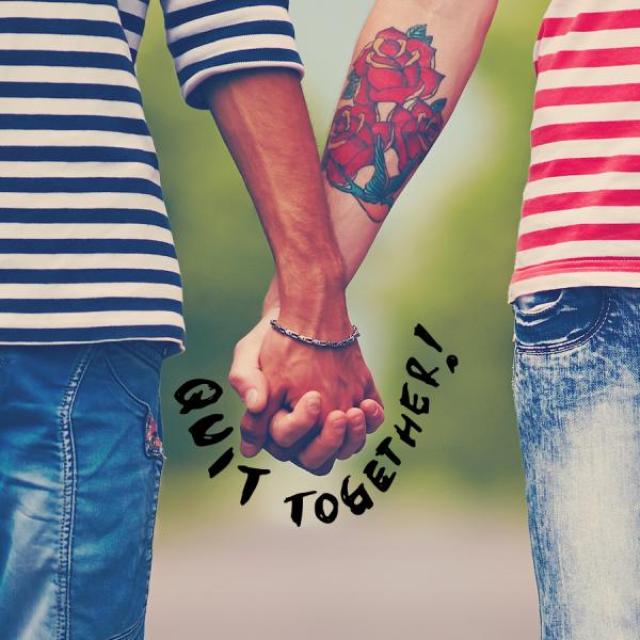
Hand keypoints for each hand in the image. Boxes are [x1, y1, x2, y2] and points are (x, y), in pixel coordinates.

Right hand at [228, 310, 384, 473]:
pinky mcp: (356, 403)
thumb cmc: (273, 337)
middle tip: (338, 415)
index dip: (300, 426)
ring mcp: (332, 418)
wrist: (306, 314)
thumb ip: (245, 381)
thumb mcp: (248, 353)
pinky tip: (367, 403)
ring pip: (347, 447)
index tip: (312, 398)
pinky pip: (370, 425)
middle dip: (330, 441)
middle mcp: (305, 428)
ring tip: (357, 410)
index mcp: (275, 422)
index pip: (287, 444)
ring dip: (354, 435)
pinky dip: (372, 420)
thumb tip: (251, 420)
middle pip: (318, 458)